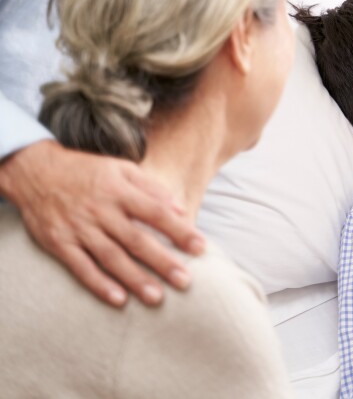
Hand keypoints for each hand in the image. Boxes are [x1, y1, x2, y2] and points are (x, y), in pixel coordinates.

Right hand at [0, 139, 203, 306]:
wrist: (37, 172)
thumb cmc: (88, 171)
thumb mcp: (121, 169)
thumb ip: (152, 188)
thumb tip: (181, 209)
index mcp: (119, 191)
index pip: (157, 213)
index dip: (180, 231)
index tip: (201, 248)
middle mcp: (101, 211)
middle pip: (137, 240)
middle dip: (162, 262)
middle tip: (185, 281)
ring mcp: (79, 229)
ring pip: (111, 257)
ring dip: (134, 279)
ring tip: (156, 297)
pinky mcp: (59, 243)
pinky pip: (81, 267)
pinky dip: (99, 284)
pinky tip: (118, 299)